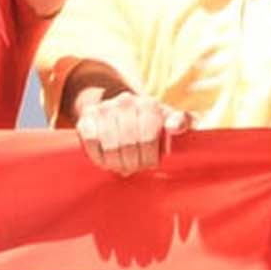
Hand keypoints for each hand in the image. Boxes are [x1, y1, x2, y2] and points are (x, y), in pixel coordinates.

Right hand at [74, 88, 191, 176]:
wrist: (120, 110)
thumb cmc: (152, 122)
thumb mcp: (171, 120)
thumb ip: (183, 121)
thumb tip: (175, 127)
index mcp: (149, 104)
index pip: (148, 138)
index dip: (149, 158)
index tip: (151, 163)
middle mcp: (126, 102)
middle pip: (129, 145)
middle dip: (134, 163)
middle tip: (136, 168)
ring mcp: (105, 108)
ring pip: (110, 147)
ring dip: (117, 163)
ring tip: (122, 166)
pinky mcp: (87, 118)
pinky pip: (91, 143)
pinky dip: (99, 157)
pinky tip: (106, 160)